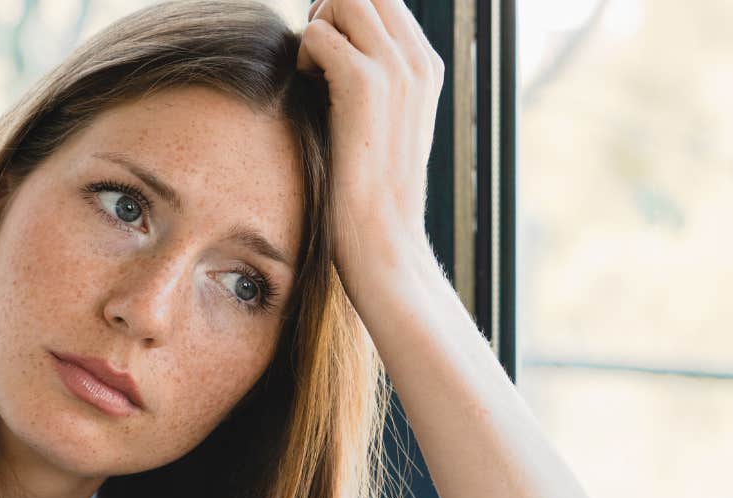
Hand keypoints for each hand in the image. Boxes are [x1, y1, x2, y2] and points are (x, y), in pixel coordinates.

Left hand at [295, 0, 443, 299]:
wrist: (383, 239)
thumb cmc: (371, 192)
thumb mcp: (384, 124)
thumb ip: (372, 79)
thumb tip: (332, 45)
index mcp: (427, 67)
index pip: (385, 0)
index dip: (349, 13)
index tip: (328, 53)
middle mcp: (418, 61)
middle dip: (332, 10)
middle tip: (317, 57)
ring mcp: (396, 70)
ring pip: (344, 0)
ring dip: (318, 28)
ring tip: (314, 73)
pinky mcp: (365, 85)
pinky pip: (321, 33)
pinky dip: (305, 56)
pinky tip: (309, 91)